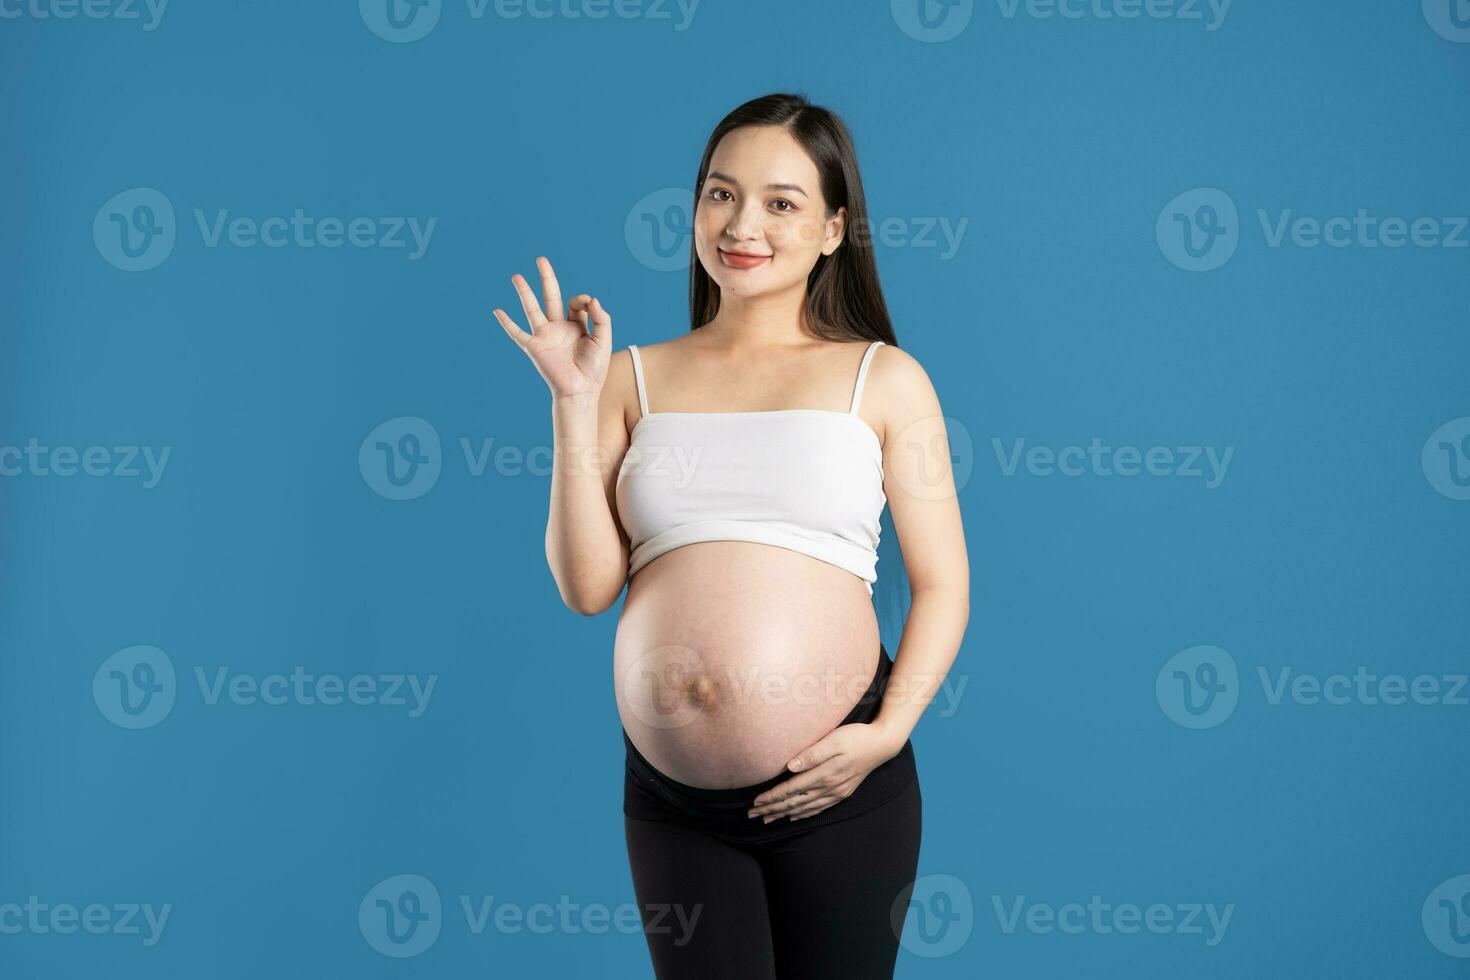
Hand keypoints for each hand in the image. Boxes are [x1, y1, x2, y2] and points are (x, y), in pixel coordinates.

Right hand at [493, 256, 611, 399]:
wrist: (580, 390)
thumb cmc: (594, 370)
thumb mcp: (604, 340)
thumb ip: (601, 318)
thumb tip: (592, 299)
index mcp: (576, 326)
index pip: (575, 303)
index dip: (582, 299)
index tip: (588, 305)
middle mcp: (559, 328)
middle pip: (551, 297)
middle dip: (547, 278)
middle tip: (541, 259)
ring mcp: (545, 336)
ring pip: (532, 308)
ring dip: (524, 292)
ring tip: (516, 276)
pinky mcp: (534, 346)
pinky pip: (516, 333)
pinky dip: (506, 323)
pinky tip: (497, 311)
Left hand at [747, 722, 904, 823]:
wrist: (882, 744)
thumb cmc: (856, 736)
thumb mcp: (834, 739)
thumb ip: (812, 754)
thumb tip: (789, 766)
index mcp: (824, 774)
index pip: (791, 790)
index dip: (772, 797)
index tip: (755, 802)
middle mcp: (829, 788)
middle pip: (795, 803)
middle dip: (772, 809)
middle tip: (752, 815)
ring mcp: (837, 792)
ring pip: (805, 808)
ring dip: (784, 814)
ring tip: (767, 819)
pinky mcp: (843, 792)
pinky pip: (819, 808)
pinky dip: (804, 813)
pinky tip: (795, 816)